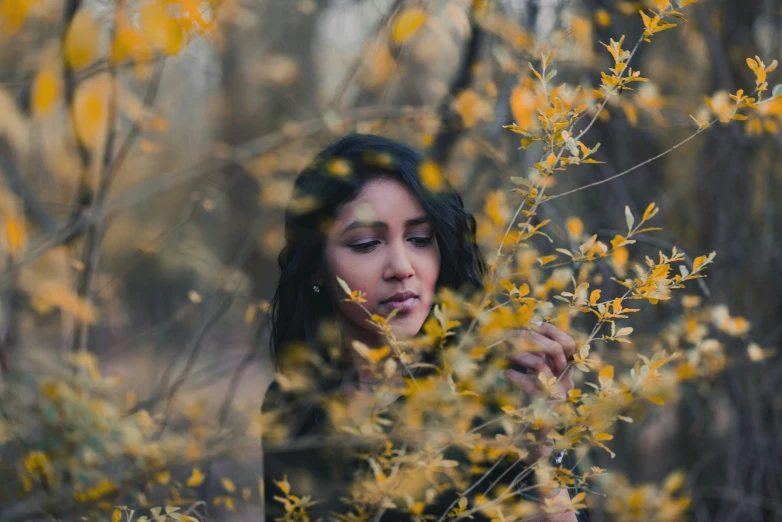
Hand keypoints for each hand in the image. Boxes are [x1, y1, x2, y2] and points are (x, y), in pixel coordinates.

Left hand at [501, 321, 576, 459]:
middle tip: (512, 335)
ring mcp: (555, 396)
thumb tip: (525, 331)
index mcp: (565, 372)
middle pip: (557, 350)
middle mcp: (565, 382)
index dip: (553, 331)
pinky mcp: (543, 408)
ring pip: (542, 364)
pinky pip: (530, 384)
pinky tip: (504, 374)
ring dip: (521, 354)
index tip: (532, 323)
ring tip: (506, 354)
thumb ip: (536, 356)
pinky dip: (514, 375)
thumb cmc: (531, 403)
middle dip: (532, 338)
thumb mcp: (535, 375)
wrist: (531, 440)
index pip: (569, 345)